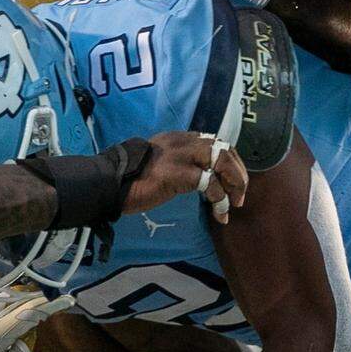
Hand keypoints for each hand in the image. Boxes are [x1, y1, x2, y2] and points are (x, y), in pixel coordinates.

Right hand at [124, 131, 247, 224]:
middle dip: (238, 174)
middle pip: (224, 149)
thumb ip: (181, 161)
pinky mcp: (177, 173)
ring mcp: (180, 156)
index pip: (216, 143)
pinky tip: (219, 213)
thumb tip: (204, 176)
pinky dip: (220, 199)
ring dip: (234, 184)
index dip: (231, 162)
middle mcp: (183, 142)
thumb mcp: (161, 162)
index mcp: (180, 138)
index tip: (233, 182)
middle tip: (239, 196)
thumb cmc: (134, 179)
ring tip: (233, 205)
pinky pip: (209, 183)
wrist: (111, 183)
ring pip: (222, 160)